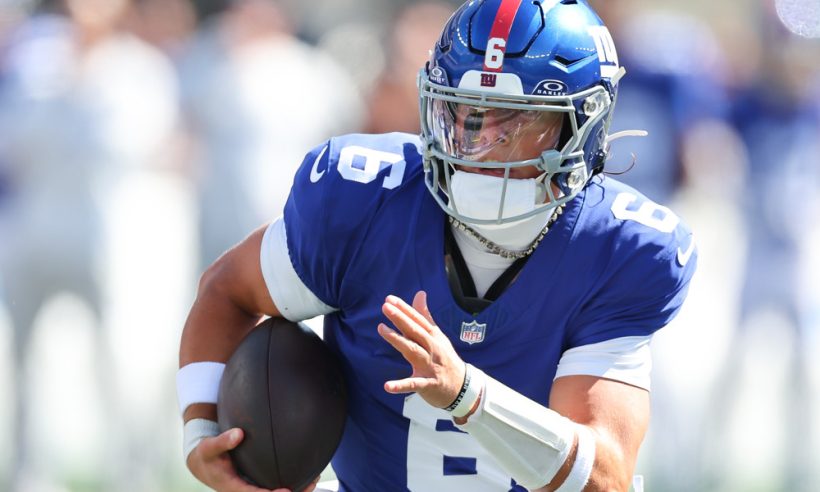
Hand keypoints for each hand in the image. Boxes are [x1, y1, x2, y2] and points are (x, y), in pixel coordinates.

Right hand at [187, 427, 319, 491]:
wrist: (202, 463)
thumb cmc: (207, 455)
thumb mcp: (209, 447)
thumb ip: (223, 441)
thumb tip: (239, 433)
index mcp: (233, 487)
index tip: (287, 490)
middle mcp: (244, 490)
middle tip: (310, 484)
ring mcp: (251, 488)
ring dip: (295, 489)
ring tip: (315, 478)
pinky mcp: (255, 483)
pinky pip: (273, 485)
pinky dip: (290, 481)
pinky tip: (306, 471)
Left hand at [378, 291, 465, 407]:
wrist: (463, 387)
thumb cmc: (445, 358)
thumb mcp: (437, 336)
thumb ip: (425, 316)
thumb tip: (420, 293)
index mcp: (433, 337)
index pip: (418, 320)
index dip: (404, 309)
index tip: (389, 299)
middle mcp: (432, 348)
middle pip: (415, 331)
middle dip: (401, 318)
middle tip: (386, 307)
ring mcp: (430, 366)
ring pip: (413, 351)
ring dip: (397, 340)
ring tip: (381, 329)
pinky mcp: (428, 384)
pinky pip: (414, 384)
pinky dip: (401, 386)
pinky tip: (387, 386)